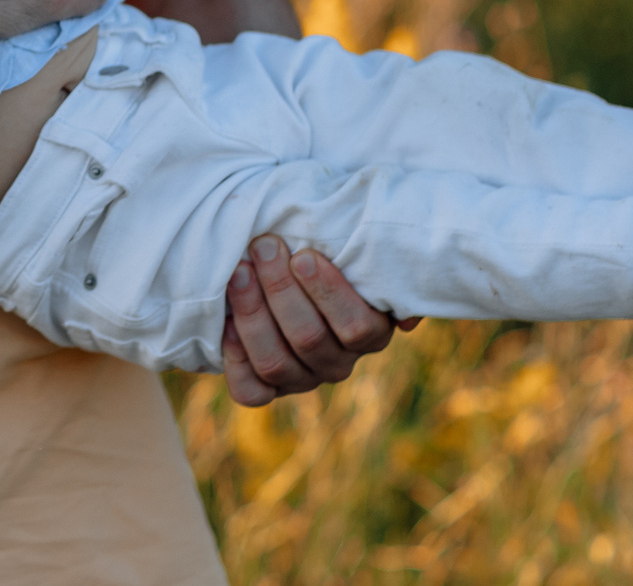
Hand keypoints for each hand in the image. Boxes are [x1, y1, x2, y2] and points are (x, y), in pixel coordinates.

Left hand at [219, 234, 418, 405]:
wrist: (278, 259)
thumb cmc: (318, 245)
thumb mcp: (350, 241)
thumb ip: (375, 256)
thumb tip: (407, 317)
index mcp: (371, 331)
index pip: (357, 327)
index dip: (328, 293)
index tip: (303, 254)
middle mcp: (339, 361)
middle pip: (309, 339)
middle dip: (280, 288)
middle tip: (261, 247)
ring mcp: (303, 378)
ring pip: (276, 363)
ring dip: (252, 314)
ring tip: (238, 271)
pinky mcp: (268, 388)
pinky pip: (251, 391)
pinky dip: (236, 359)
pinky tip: (225, 322)